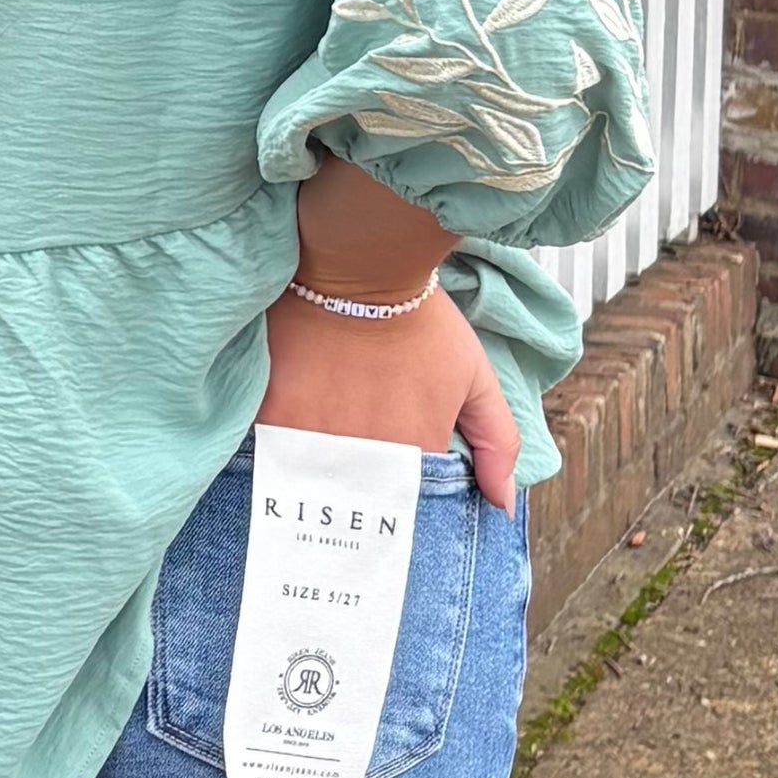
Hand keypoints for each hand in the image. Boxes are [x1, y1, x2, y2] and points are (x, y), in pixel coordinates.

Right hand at [257, 279, 521, 510]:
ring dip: (318, 477)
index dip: (396, 499)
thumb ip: (498, 443)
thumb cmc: (422, 321)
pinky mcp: (274, 420)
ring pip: (314, 484)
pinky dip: (281, 456)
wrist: (360, 271)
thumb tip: (504, 505)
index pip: (404, 507)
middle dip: (356, 492)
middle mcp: (365, 458)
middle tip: (354, 466)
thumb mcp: (475, 377)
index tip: (390, 484)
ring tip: (323, 450)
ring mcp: (315, 441)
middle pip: (356, 500)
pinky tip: (291, 436)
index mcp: (413, 454)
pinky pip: (275, 458)